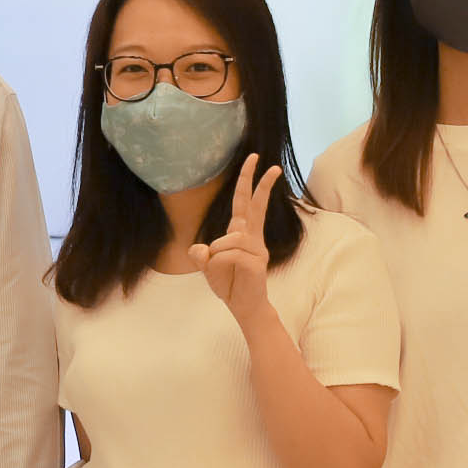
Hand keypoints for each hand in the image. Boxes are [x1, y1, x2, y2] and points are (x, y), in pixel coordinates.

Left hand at [189, 155, 273, 318]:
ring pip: (229, 239)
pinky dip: (218, 264)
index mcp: (242, 233)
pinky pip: (229, 255)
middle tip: (267, 163)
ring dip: (216, 254)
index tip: (254, 159)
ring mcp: (257, 249)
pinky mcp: (256, 262)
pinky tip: (224, 274)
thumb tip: (200, 249)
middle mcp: (252, 237)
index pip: (244, 202)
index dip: (247, 181)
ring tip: (218, 269)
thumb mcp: (207, 267)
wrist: (244, 307)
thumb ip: (201, 255)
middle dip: (258, 182)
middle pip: (254, 205)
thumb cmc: (228, 284)